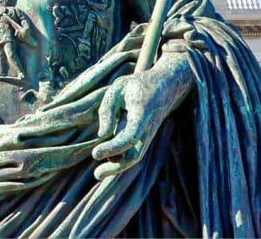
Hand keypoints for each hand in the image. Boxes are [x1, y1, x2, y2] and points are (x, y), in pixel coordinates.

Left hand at [91, 54, 191, 179]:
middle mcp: (149, 128)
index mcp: (142, 113)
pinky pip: (136, 152)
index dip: (113, 147)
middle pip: (136, 154)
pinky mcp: (146, 137)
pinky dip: (122, 159)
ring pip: (136, 157)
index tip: (95, 153)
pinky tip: (107, 160)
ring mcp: (149, 134)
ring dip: (118, 167)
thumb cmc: (138, 85)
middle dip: (116, 167)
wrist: (166, 86)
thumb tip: (102, 135)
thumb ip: (107, 109)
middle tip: (96, 174)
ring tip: (98, 174)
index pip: (130, 136)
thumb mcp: (118, 87)